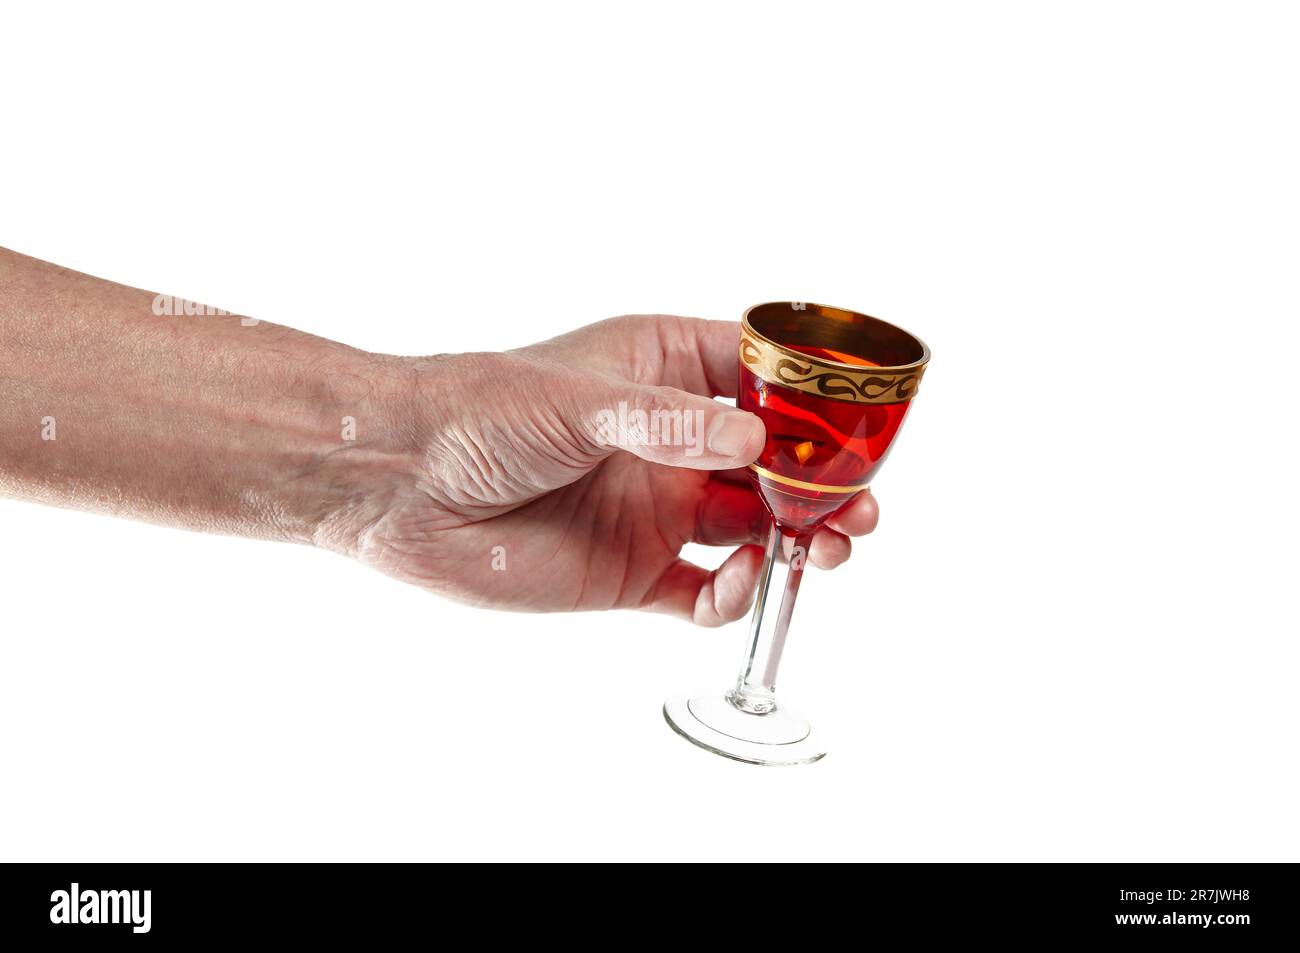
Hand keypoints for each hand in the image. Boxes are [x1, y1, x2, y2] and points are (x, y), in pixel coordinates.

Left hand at [321, 316, 879, 624]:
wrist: (400, 485)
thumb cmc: (478, 411)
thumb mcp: (579, 400)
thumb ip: (669, 424)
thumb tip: (754, 446)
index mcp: (663, 374)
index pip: (761, 381)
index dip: (815, 404)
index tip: (858, 427)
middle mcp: (670, 443)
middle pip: (774, 466)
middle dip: (822, 486)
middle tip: (857, 507)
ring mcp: (654, 509)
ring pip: (752, 530)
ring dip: (796, 543)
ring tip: (824, 551)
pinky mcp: (631, 572)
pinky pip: (702, 593)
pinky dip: (732, 598)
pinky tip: (733, 588)